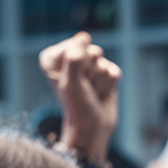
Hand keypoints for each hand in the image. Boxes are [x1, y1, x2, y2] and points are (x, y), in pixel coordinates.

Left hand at [39, 32, 120, 161]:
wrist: (93, 129)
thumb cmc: (78, 108)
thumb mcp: (71, 85)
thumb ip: (74, 60)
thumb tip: (84, 38)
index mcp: (53, 59)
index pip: (74, 46)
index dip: (78, 66)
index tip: (72, 82)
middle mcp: (69, 60)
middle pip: (92, 52)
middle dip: (92, 73)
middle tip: (84, 89)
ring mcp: (87, 67)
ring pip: (104, 62)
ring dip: (100, 82)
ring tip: (92, 94)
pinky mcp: (103, 75)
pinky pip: (114, 71)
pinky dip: (110, 85)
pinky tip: (101, 94)